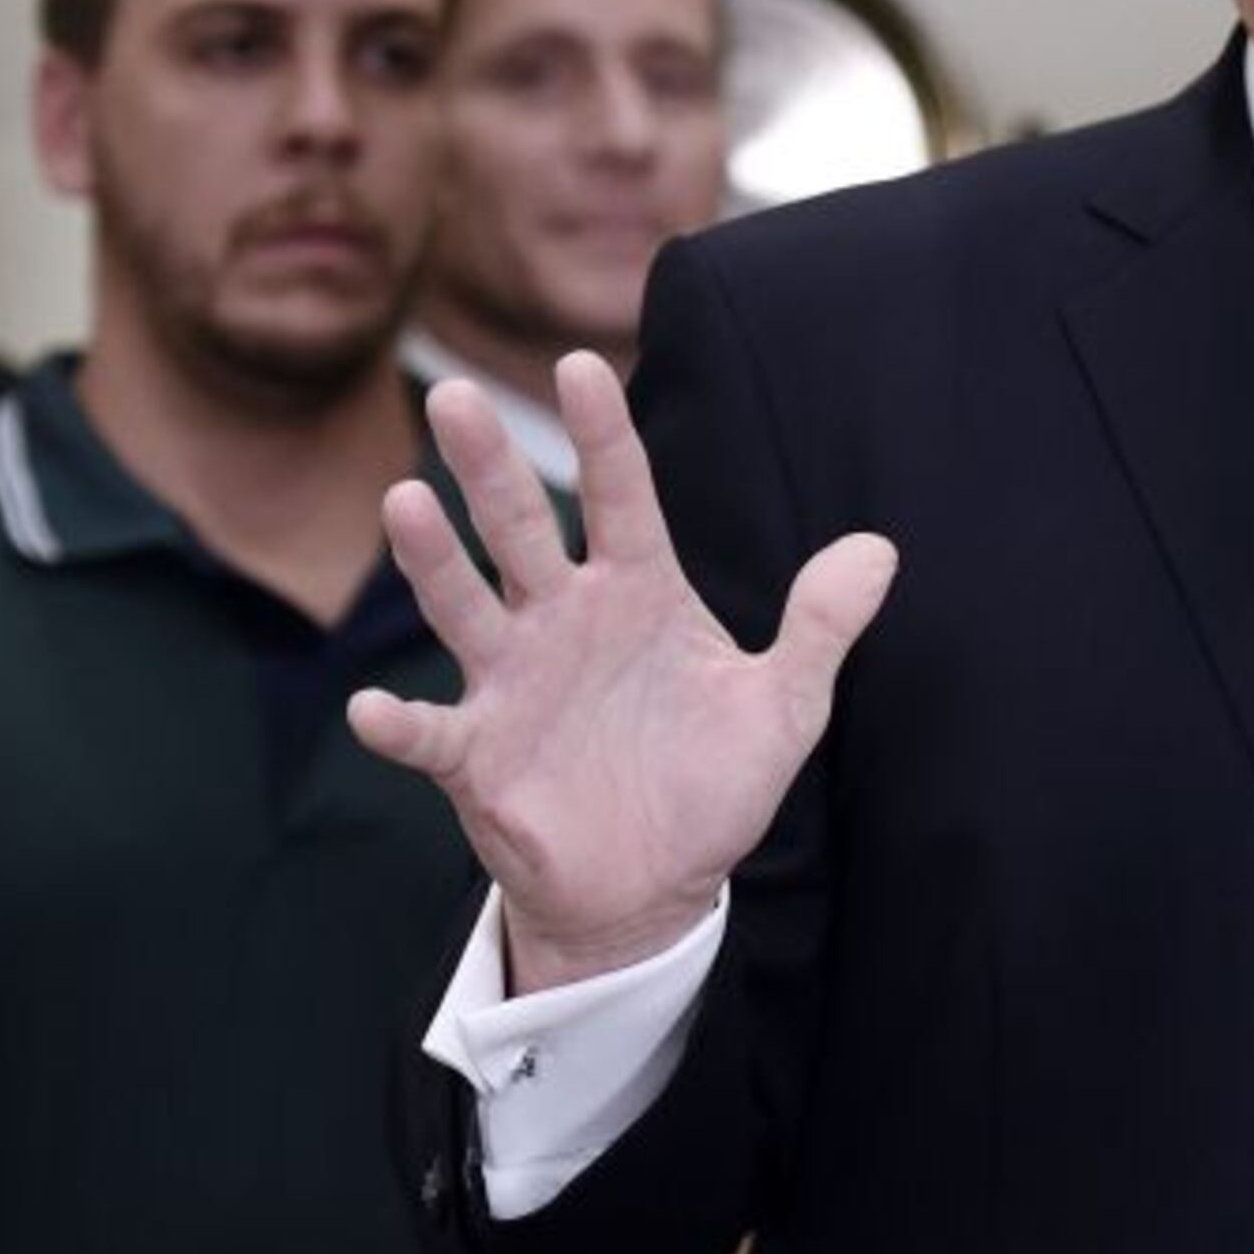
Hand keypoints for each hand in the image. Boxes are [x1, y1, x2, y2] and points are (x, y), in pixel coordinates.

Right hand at [347, 353, 896, 992]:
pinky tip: (374, 709)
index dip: (601, 434)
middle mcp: (564, 620)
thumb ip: (822, 627)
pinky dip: (399, 723)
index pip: (619, 496)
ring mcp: (513, 682)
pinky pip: (431, 734)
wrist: (658, 887)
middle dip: (490, 465)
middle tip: (457, 395)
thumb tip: (880, 549)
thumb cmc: (712, 783)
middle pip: (521, 527)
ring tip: (406, 502)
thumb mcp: (784, 707)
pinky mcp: (478, 757)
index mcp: (638, 591)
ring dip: (433, 559)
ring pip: (464, 605)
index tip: (580, 365)